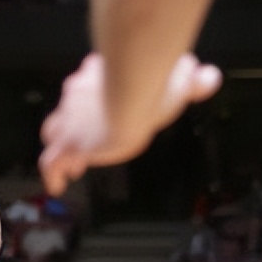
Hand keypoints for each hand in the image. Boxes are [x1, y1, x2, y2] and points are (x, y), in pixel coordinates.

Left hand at [39, 52, 221, 195]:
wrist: (132, 98)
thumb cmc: (156, 86)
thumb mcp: (179, 80)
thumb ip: (194, 81)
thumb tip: (211, 77)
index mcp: (101, 74)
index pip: (92, 83)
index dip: (97, 97)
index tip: (102, 109)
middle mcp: (79, 93)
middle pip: (69, 107)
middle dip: (74, 123)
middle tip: (83, 139)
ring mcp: (70, 120)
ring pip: (53, 132)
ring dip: (60, 146)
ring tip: (70, 165)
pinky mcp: (67, 145)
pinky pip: (50, 163)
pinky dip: (53, 176)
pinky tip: (57, 187)